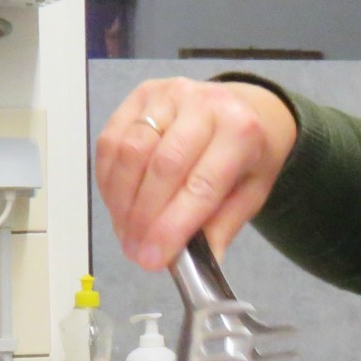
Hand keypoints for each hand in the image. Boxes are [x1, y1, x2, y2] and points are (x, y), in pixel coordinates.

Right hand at [94, 77, 298, 270]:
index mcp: (240, 130)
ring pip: (131, 152)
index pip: (201, 185)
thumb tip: (196, 265)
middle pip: (161, 167)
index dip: (172, 226)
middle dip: (143, 219)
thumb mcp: (251, 192)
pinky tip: (117, 205)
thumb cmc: (247, 153)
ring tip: (126, 234)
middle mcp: (204, 104)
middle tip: (135, 252)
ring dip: (122, 202)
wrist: (244, 107)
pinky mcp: (141, 94)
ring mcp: (168, 94)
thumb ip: (222, 226)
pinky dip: (109, 180)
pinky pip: (112, 141)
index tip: (152, 259)